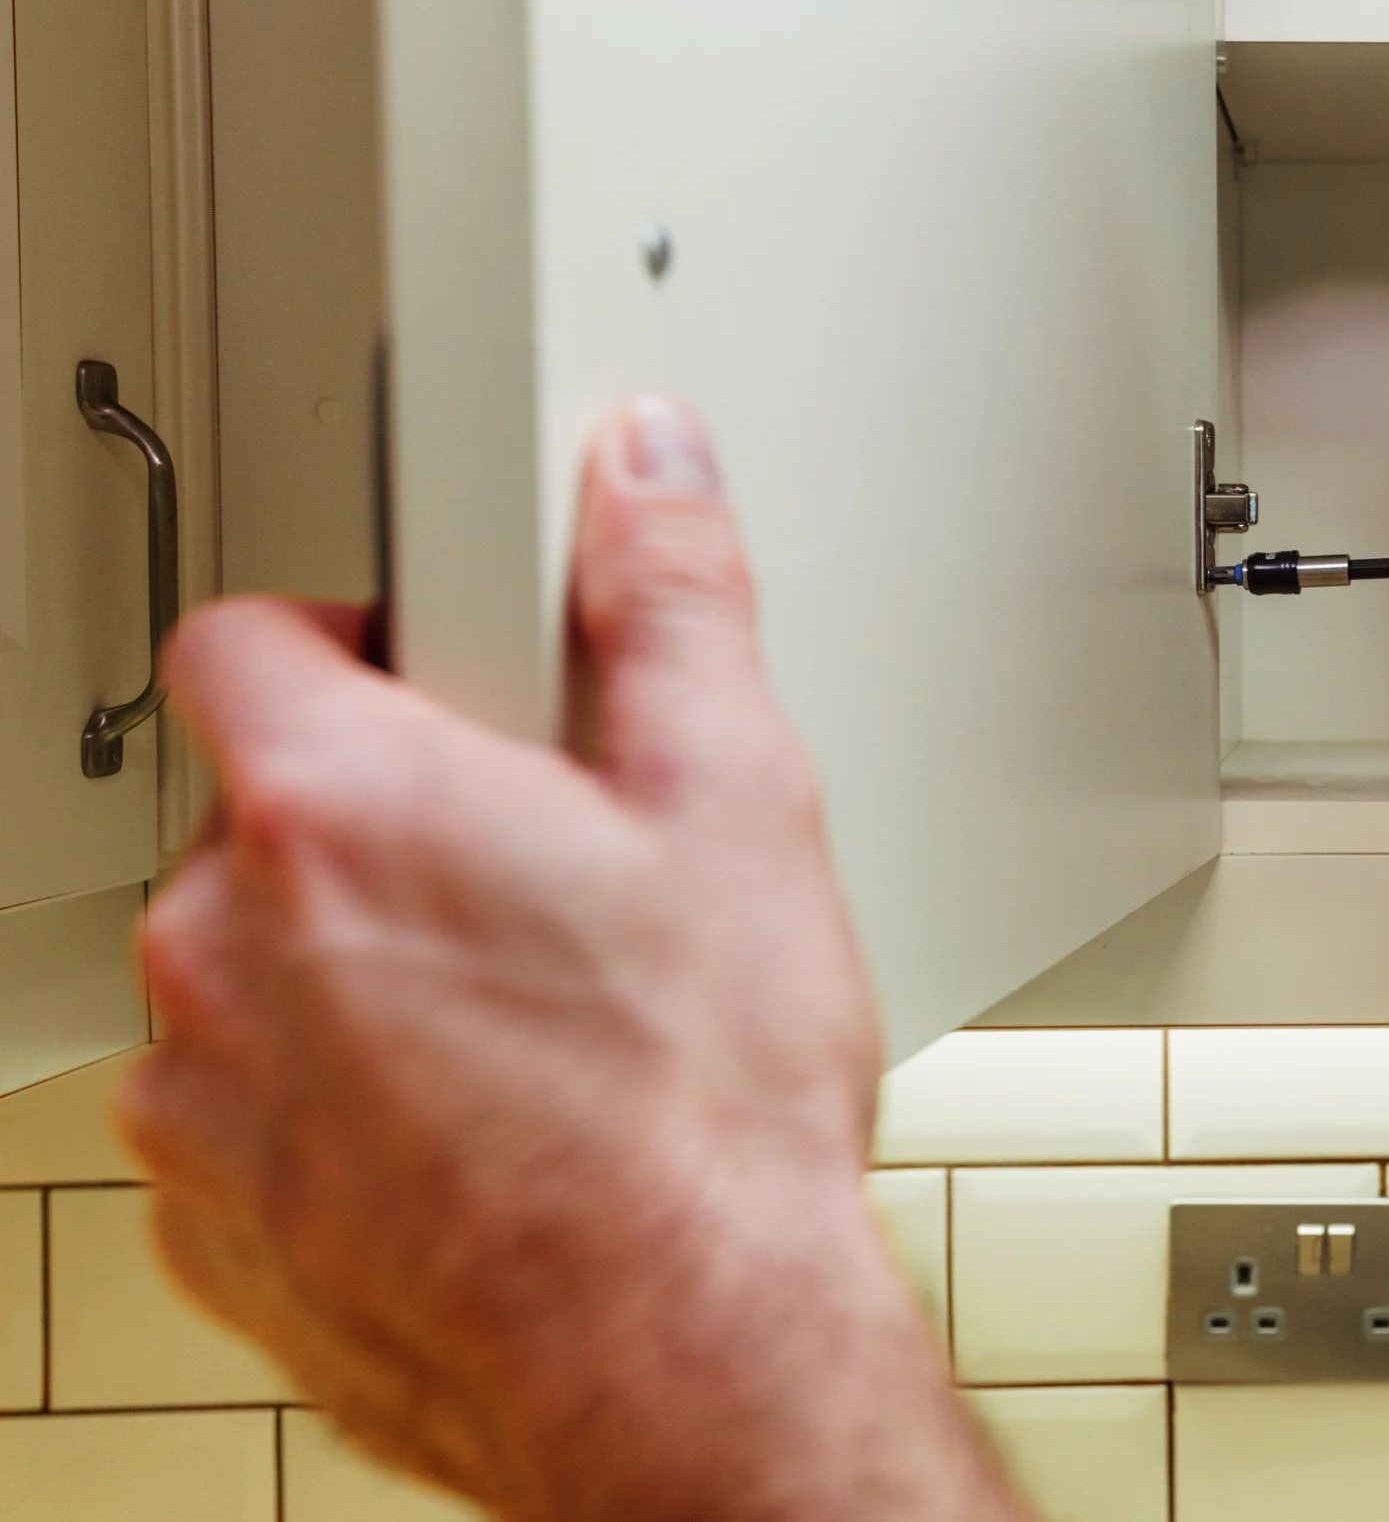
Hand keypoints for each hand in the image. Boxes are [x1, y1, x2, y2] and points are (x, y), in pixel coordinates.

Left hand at [119, 400, 1023, 1521]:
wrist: (685, 1364)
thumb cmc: (701, 1115)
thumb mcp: (738, 804)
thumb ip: (671, 602)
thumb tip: (649, 467)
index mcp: (336, 806)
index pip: (241, 636)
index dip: (348, 637)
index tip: (434, 681)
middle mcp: (224, 947)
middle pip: (260, 813)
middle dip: (381, 820)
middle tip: (536, 871)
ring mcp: (206, 1100)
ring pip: (250, 970)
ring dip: (350, 968)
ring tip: (524, 1017)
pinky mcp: (222, 1226)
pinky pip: (252, 1113)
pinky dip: (339, 1104)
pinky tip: (486, 1127)